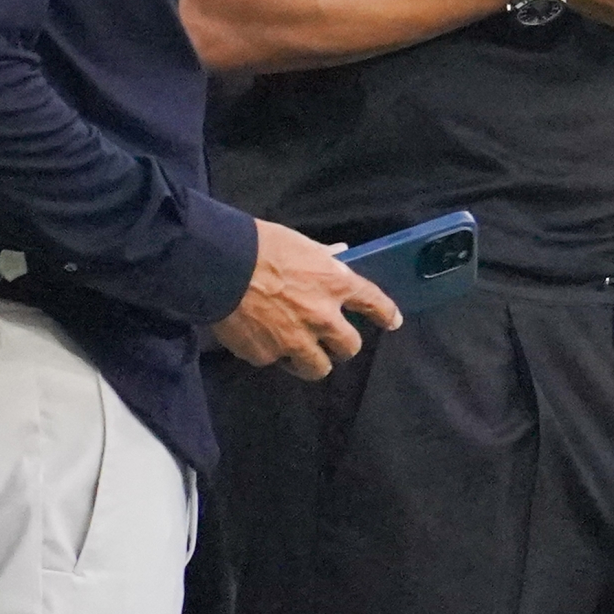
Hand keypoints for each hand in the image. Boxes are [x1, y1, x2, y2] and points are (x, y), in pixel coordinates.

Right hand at [212, 219, 398, 380]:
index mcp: (334, 285)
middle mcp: (322, 317)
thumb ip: (322, 258)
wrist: (221, 267)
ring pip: (317, 368)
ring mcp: (295, 341)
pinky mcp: (267, 355)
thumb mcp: (300, 245)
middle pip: (349, 347)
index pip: (373, 302)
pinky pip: (276, 361)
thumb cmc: (261, 246)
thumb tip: (338, 254)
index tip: (393, 323)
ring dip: (311, 362)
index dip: (386, 314)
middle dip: (343, 347)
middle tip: (332, 344)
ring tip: (298, 354)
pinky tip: (259, 340)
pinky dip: (271, 353)